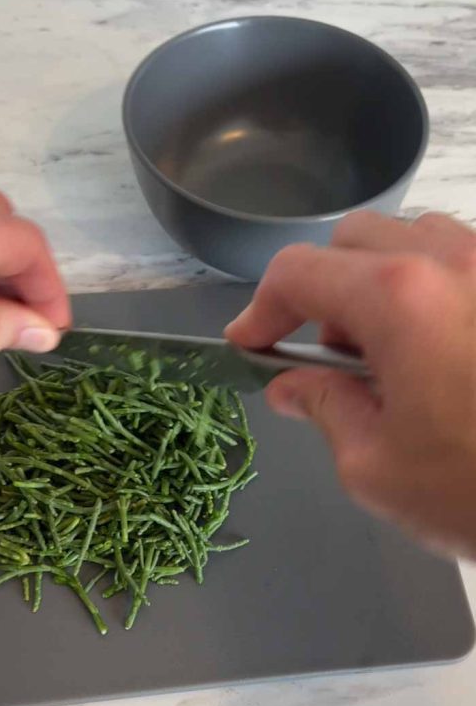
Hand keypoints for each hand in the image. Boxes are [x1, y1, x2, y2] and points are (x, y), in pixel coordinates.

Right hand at [226, 211, 475, 556]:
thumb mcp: (376, 466)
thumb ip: (323, 407)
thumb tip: (292, 384)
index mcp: (399, 299)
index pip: (300, 272)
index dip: (261, 308)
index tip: (251, 343)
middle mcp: (454, 261)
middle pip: (356, 240)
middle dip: (322, 290)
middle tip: (325, 356)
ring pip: (416, 242)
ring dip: (380, 286)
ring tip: (390, 358)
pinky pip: (466, 265)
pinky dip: (432, 293)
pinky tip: (444, 357)